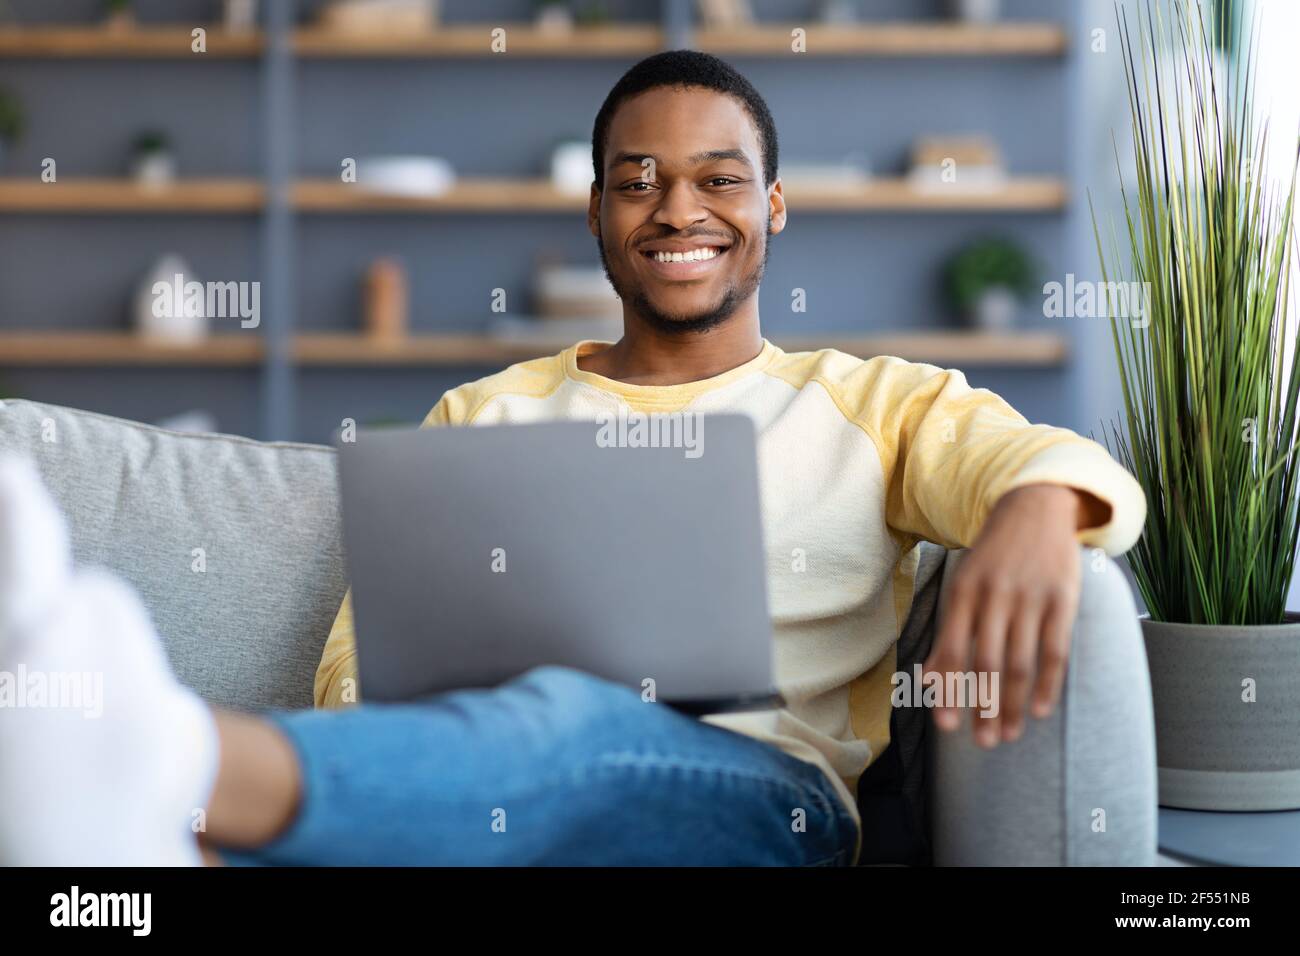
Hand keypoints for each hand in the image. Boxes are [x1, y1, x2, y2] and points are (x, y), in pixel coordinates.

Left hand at [922, 484, 1103, 747]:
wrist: (1034, 506)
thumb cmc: (993, 557)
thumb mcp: (964, 585)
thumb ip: (950, 632)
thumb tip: (930, 682)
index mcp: (964, 592)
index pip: (954, 650)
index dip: (950, 691)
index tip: (946, 727)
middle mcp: (995, 595)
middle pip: (987, 662)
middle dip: (982, 707)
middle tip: (982, 743)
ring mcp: (1031, 597)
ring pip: (1020, 662)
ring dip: (1012, 704)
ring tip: (1007, 735)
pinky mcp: (1063, 598)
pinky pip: (1055, 650)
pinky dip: (1047, 684)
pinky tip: (1039, 710)